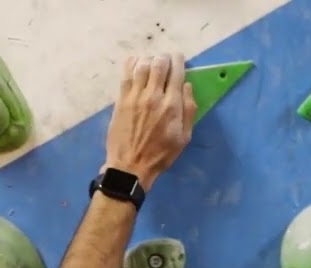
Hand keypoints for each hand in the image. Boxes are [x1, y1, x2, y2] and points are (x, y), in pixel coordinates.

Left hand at [102, 53, 196, 189]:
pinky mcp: (121, 100)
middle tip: (165, 59)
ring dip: (148, 59)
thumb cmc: (160, 154)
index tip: (179, 58)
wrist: (130, 166)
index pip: (176, 72)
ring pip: (142, 65)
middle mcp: (153, 96)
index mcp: (171, 105)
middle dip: (164, 57)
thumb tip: (187, 85)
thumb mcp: (184, 137)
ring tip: (151, 61)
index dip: (179, 60)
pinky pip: (126, 74)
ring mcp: (135, 96)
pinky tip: (135, 63)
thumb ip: (189, 110)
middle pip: (159, 64)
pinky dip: (132, 64)